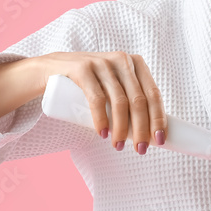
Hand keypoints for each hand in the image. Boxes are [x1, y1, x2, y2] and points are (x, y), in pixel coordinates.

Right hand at [37, 51, 165, 154]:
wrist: (50, 69)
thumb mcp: (113, 86)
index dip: (158, 118)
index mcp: (135, 64)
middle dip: (142, 129)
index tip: (160, 140)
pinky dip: (102, 119)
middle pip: (139, 100)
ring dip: (122, 129)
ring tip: (118, 146)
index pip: (153, 94)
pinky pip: (97, 98)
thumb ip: (130, 99)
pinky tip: (104, 133)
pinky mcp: (83, 69)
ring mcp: (102, 63)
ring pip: (120, 102)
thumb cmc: (88, 84)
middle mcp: (122, 60)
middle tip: (140, 149)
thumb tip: (150, 133)